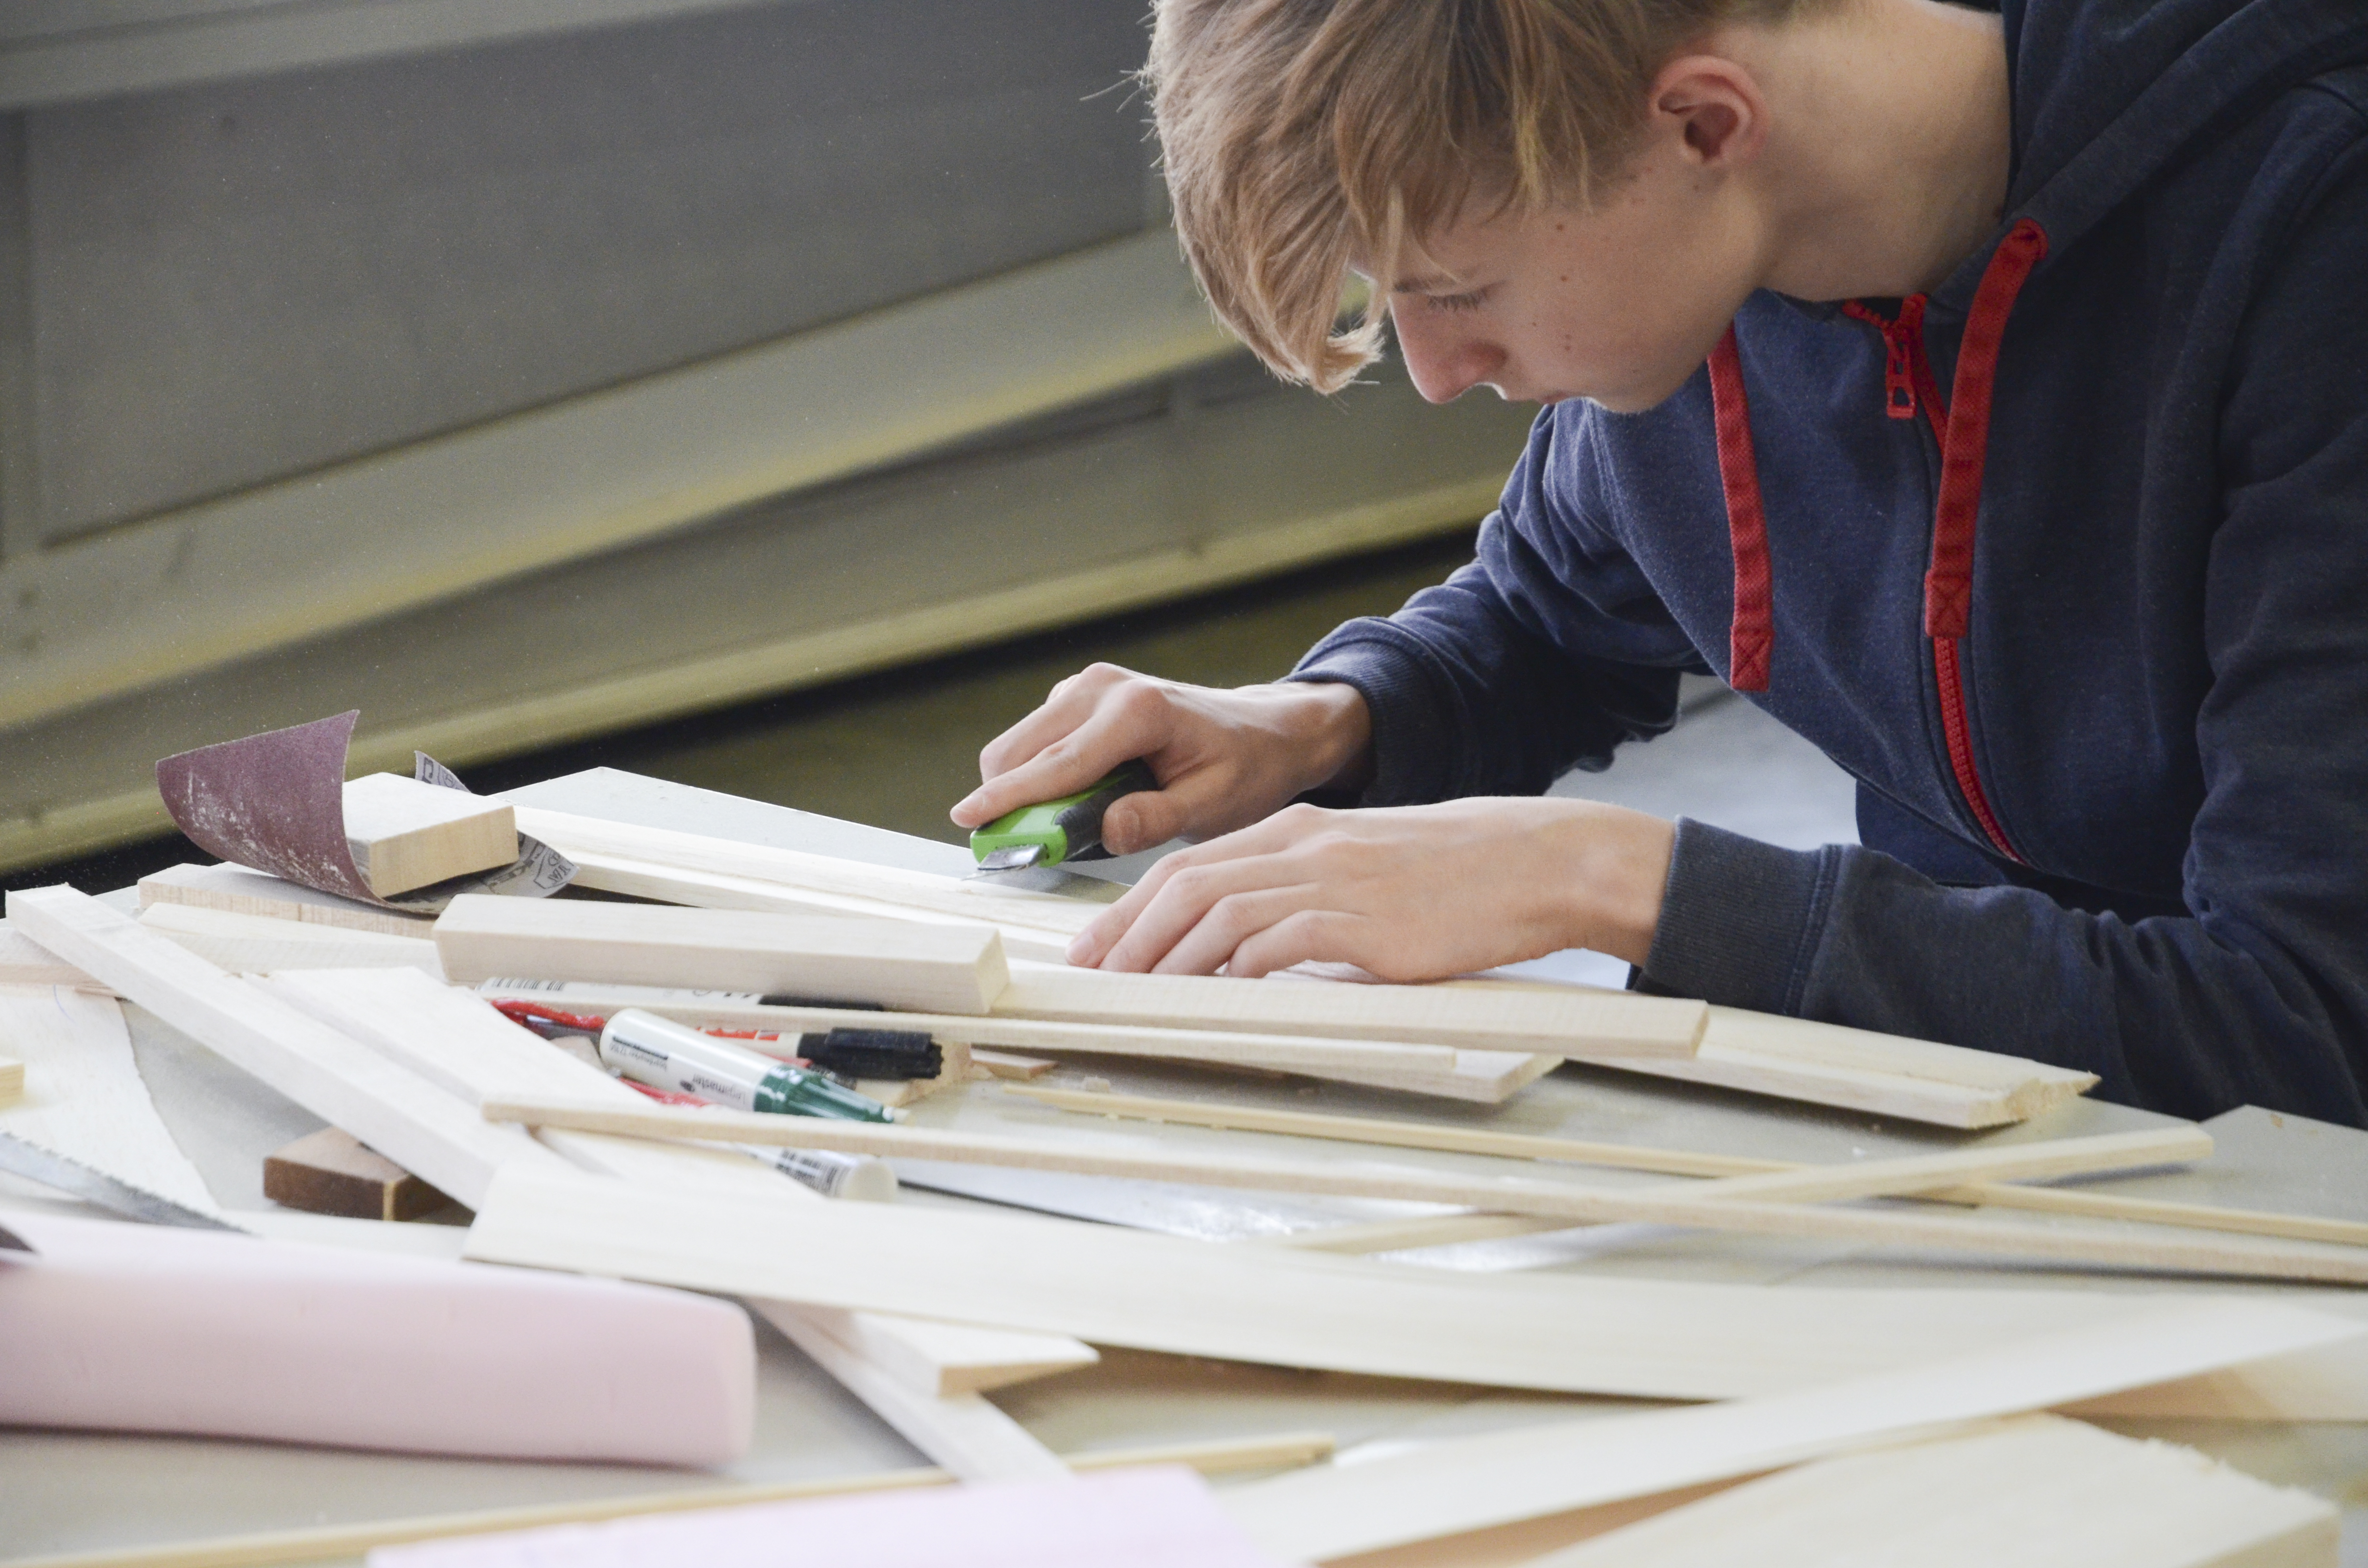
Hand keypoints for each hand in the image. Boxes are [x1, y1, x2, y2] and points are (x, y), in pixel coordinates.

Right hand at [950, 664, 1373, 855]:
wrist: (1264, 731)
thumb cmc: (1245, 768)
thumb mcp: (1213, 805)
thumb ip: (1156, 819)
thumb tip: (1102, 830)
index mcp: (1137, 712)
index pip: (1057, 764)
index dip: (1008, 797)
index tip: (968, 819)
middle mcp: (1103, 689)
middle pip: (1020, 750)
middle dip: (1008, 800)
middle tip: (1021, 849)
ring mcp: (1087, 687)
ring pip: (1019, 745)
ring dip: (1023, 789)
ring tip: (1063, 829)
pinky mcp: (1078, 697)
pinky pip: (1036, 742)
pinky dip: (1038, 775)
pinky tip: (1079, 800)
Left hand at [1066, 797, 1676, 979]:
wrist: (1532, 862)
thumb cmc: (1454, 876)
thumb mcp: (1364, 872)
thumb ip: (1306, 898)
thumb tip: (1254, 950)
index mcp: (1299, 830)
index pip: (1191, 864)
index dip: (1134, 907)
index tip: (1099, 944)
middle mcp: (1303, 845)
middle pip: (1187, 884)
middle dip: (1129, 933)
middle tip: (1093, 974)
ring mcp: (1331, 879)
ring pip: (1218, 911)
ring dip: (1167, 957)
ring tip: (1134, 993)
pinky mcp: (1362, 919)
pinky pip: (1276, 941)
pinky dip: (1234, 969)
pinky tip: (1211, 994)